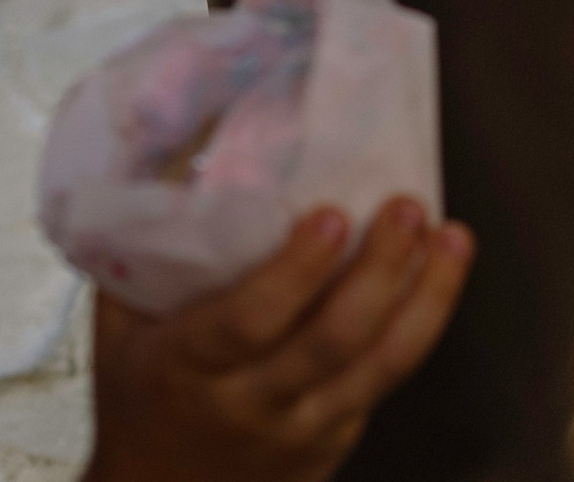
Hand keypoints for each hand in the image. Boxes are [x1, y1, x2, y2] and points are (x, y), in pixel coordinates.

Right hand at [85, 200, 473, 481]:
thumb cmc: (139, 388)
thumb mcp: (120, 321)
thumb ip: (149, 238)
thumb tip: (191, 132)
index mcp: (187, 367)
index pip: (250, 322)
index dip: (295, 271)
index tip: (333, 214)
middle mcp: (249, 404)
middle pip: (330, 342)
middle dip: (379, 272)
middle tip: (408, 207)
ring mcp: (299, 430)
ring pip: (378, 368)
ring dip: (425, 297)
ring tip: (453, 236)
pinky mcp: (334, 441)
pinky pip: (384, 382)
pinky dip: (419, 324)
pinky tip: (439, 273)